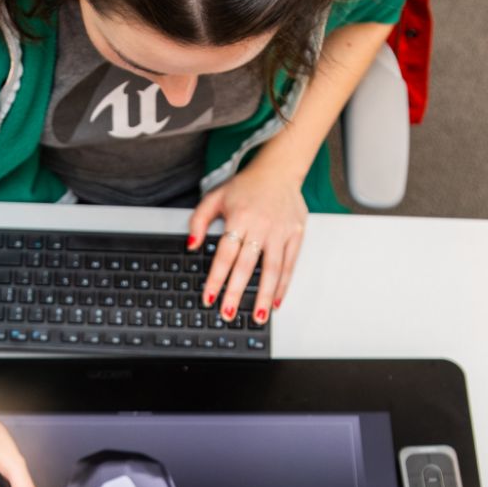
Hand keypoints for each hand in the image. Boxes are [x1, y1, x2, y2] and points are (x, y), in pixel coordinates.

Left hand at [188, 162, 307, 322]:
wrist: (279, 169)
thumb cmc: (246, 185)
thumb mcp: (215, 197)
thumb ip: (199, 221)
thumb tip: (191, 245)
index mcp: (239, 218)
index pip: (225, 255)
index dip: (216, 278)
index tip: (209, 297)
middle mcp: (261, 226)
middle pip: (246, 266)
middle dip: (236, 292)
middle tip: (228, 313)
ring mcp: (280, 231)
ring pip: (272, 269)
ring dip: (264, 295)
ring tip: (257, 317)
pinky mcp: (296, 234)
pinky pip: (289, 264)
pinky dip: (283, 285)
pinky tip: (276, 300)